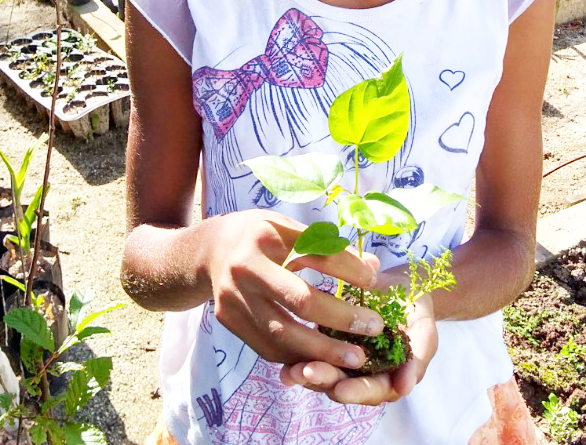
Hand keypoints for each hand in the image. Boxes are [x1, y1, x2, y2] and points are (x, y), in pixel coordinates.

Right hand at [206, 210, 385, 371]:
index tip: (373, 281)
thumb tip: (372, 268)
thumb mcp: (290, 226)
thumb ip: (328, 246)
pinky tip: (322, 360)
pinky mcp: (229, 320)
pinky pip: (267, 347)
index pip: (317, 254)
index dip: (349, 269)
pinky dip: (297, 356)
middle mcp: (247, 267)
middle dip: (342, 318)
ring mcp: (234, 297)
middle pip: (301, 300)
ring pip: (283, 333)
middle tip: (375, 328)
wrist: (210, 250)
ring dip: (323, 351)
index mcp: (267, 235)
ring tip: (355, 359)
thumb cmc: (261, 235)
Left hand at [280, 274, 438, 405]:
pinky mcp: (325, 339)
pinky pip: (309, 353)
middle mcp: (361, 373)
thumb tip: (405, 387)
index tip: (341, 389)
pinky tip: (283, 362)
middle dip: (323, 381)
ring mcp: (341, 358)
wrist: (400, 282)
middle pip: (340, 385)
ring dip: (305, 375)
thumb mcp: (424, 329)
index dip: (356, 391)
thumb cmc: (415, 308)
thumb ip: (418, 357)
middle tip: (306, 373)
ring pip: (322, 373)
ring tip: (291, 371)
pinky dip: (296, 358)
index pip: (371, 390)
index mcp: (386, 376)